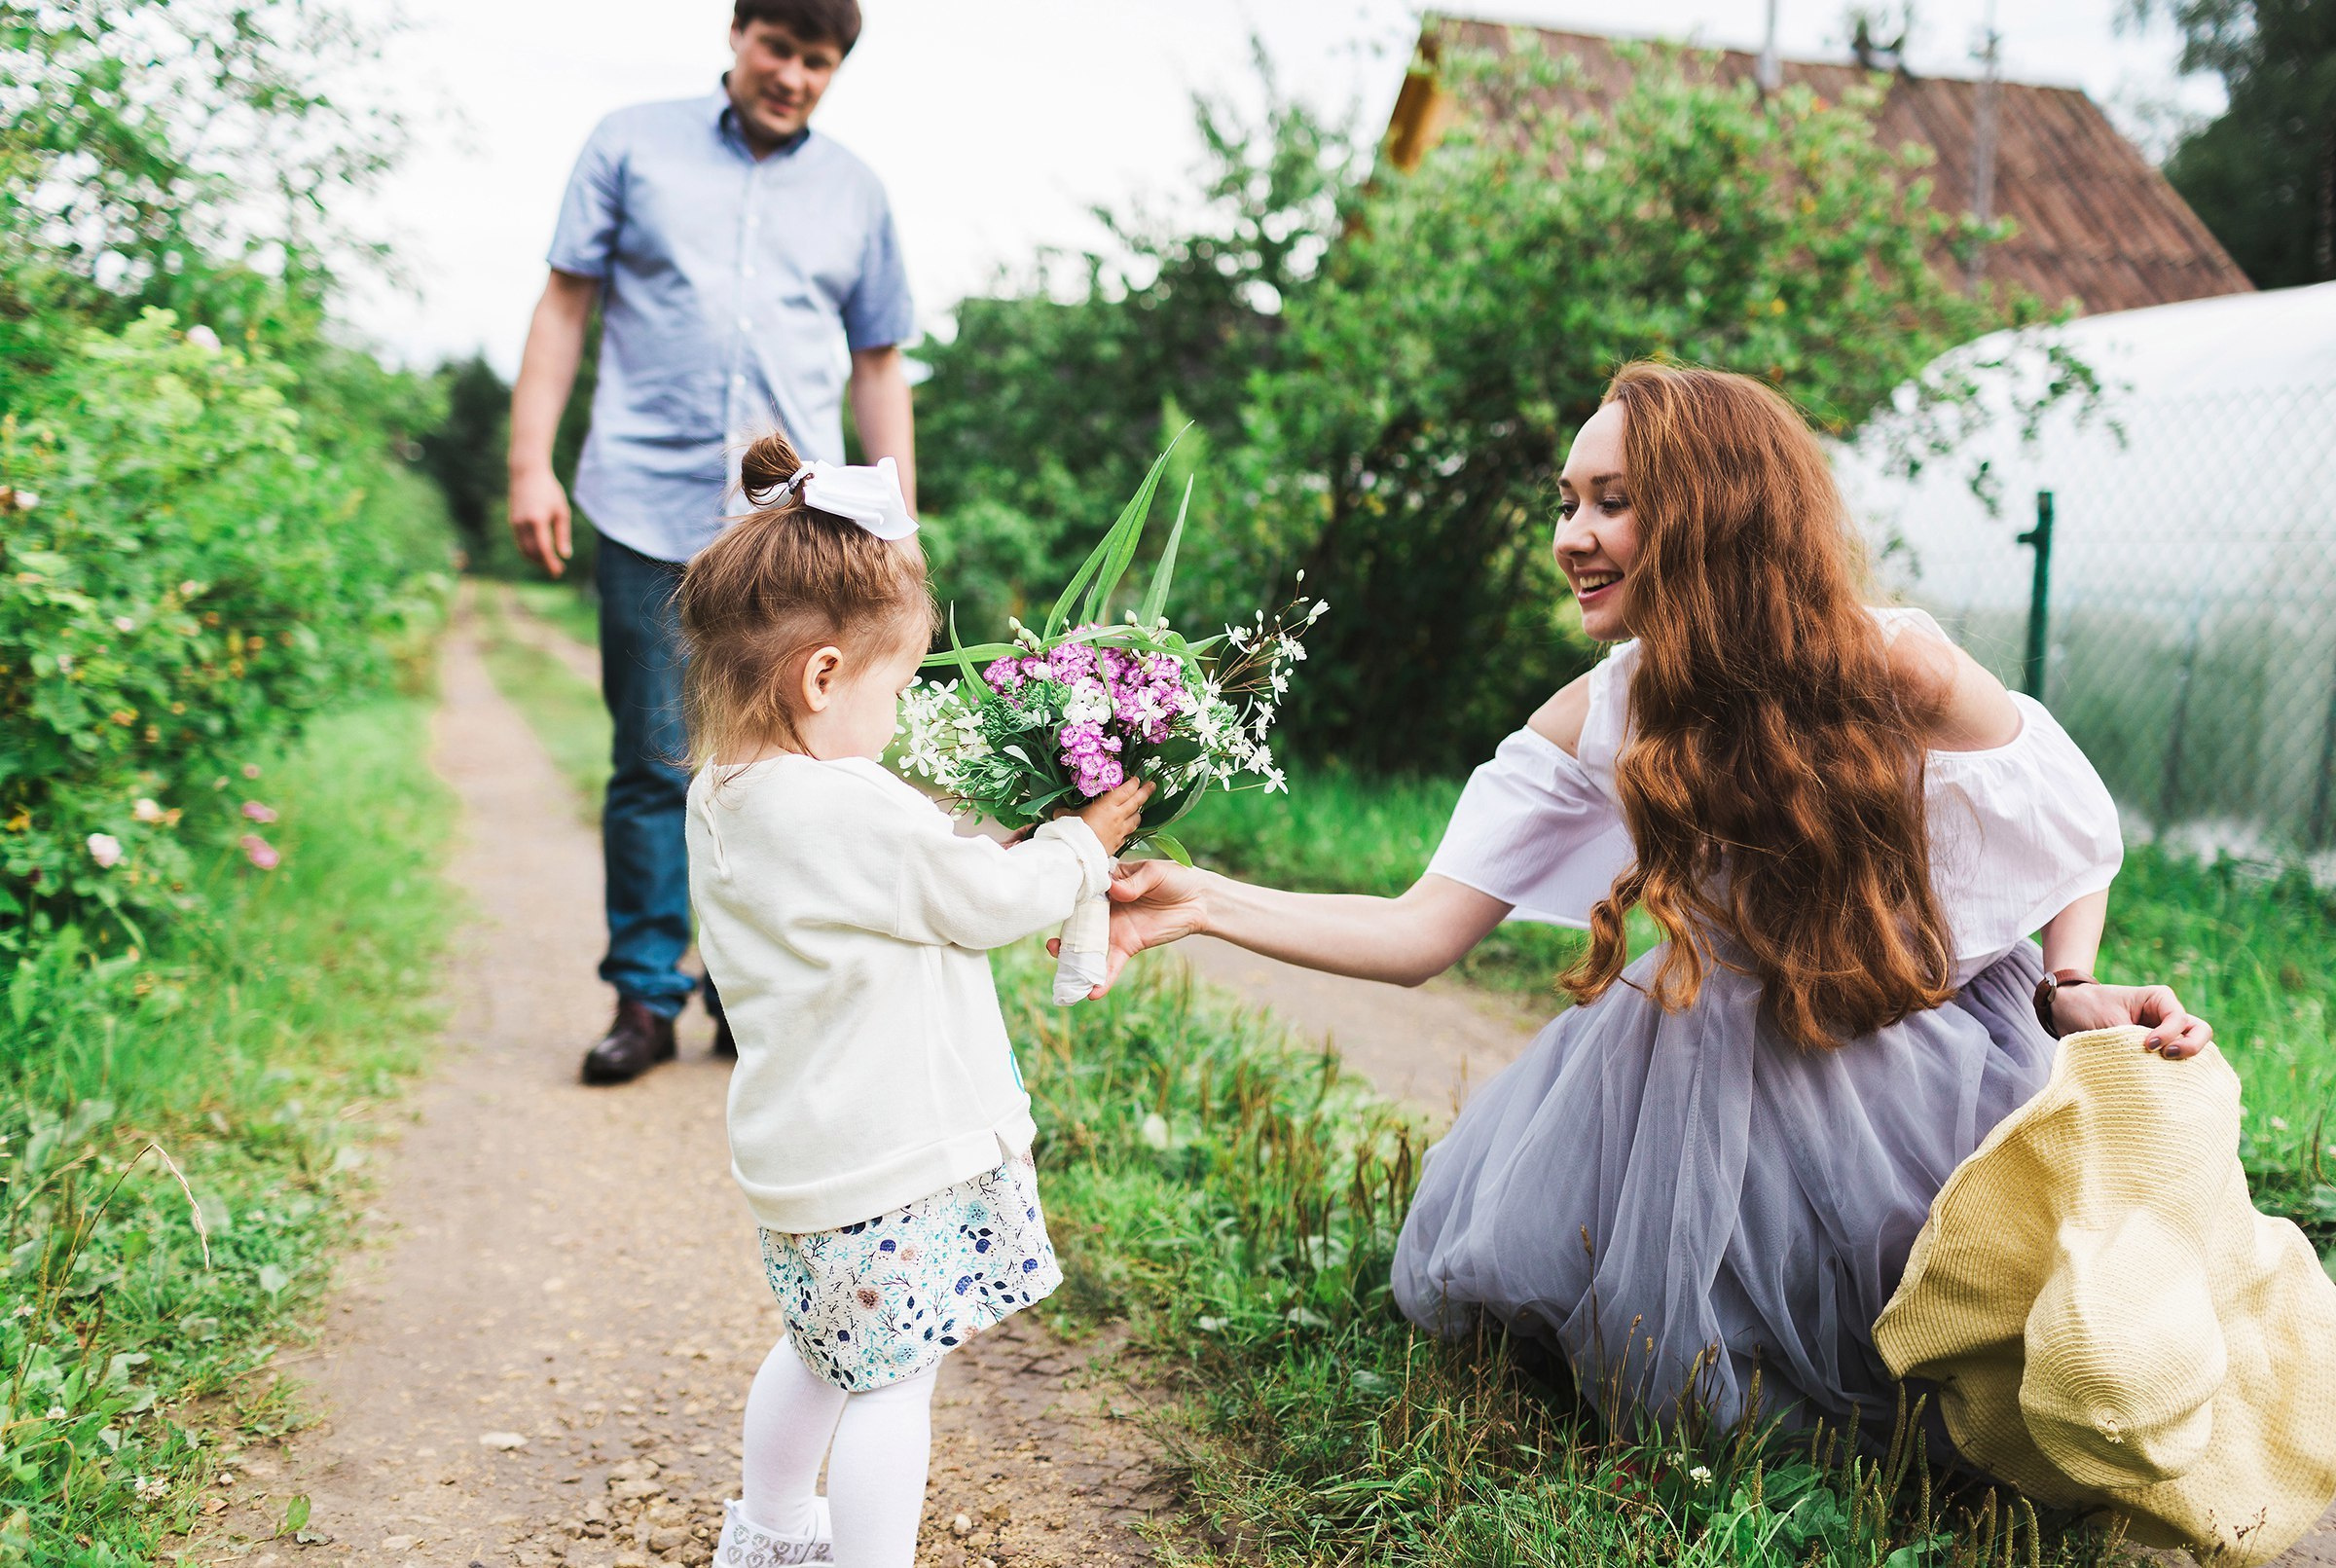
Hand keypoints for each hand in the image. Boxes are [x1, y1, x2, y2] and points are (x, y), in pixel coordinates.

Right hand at [509, 465, 573, 578]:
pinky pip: (520, 543)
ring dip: (536, 560)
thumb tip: (565, 555)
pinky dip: (529, 551)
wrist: (527, 473)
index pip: (543, 549)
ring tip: (550, 564)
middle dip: (544, 564)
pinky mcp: (512, 522)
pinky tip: (540, 553)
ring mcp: (515, 523)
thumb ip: (563, 534)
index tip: (559, 571)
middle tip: (557, 571)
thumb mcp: (561, 511)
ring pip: (524, 550)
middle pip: (532, 553)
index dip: (550, 563)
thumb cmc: (548, 491)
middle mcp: (523, 524)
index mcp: (537, 520)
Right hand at [1047, 858, 1210, 997]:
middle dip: (1062, 938)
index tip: (1056, 909)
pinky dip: (1102, 979)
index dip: (1067, 901)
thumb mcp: (1154, 872)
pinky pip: (1111, 964)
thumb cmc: (1175, 877)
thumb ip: (1133, 882)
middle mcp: (1104, 909)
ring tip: (1066, 979)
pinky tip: (1092, 993)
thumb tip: (1113, 890)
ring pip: (1089, 948)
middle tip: (1053, 949)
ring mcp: (1113, 929)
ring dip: (1075, 964)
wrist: (1199, 899)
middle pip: (1077, 925)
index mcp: (1106, 885)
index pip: (1082, 893)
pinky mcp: (1127, 946)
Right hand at [1071, 778, 1153, 855]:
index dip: (1133, 783)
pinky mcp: (1118, 844)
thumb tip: (1058, 811)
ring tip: (1140, 808)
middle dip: (1146, 792)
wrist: (1078, 855)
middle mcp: (1118, 816)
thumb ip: (1065, 812)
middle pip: (1137, 802)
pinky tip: (1127, 829)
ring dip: (1139, 812)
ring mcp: (1120, 831)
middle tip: (1152, 785)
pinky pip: (1128, 834)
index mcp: (1108, 805)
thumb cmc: (1073, 832)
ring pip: (1136, 819)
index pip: (1126, 790)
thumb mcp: (1067, 816)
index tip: (1137, 779)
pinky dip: (1130, 829)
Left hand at [2053, 980, 2212, 1059]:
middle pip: (2200, 1031)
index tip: (2147, 1045)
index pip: (2179, 1018)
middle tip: (2168, 1056)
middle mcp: (2167, 1016)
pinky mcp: (2155, 1052)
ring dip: (2184, 1061)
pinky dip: (2171, 1071)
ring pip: (2192, 1048)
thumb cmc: (2088, 1007)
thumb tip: (2150, 1069)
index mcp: (2160, 999)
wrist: (2066, 1010)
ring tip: (2165, 1071)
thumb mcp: (2109, 1021)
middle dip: (2192, 1046)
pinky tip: (2159, 1081)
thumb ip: (2132, 1042)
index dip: (2168, 1034)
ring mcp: (2164, 1034)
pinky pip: (2173, 1062)